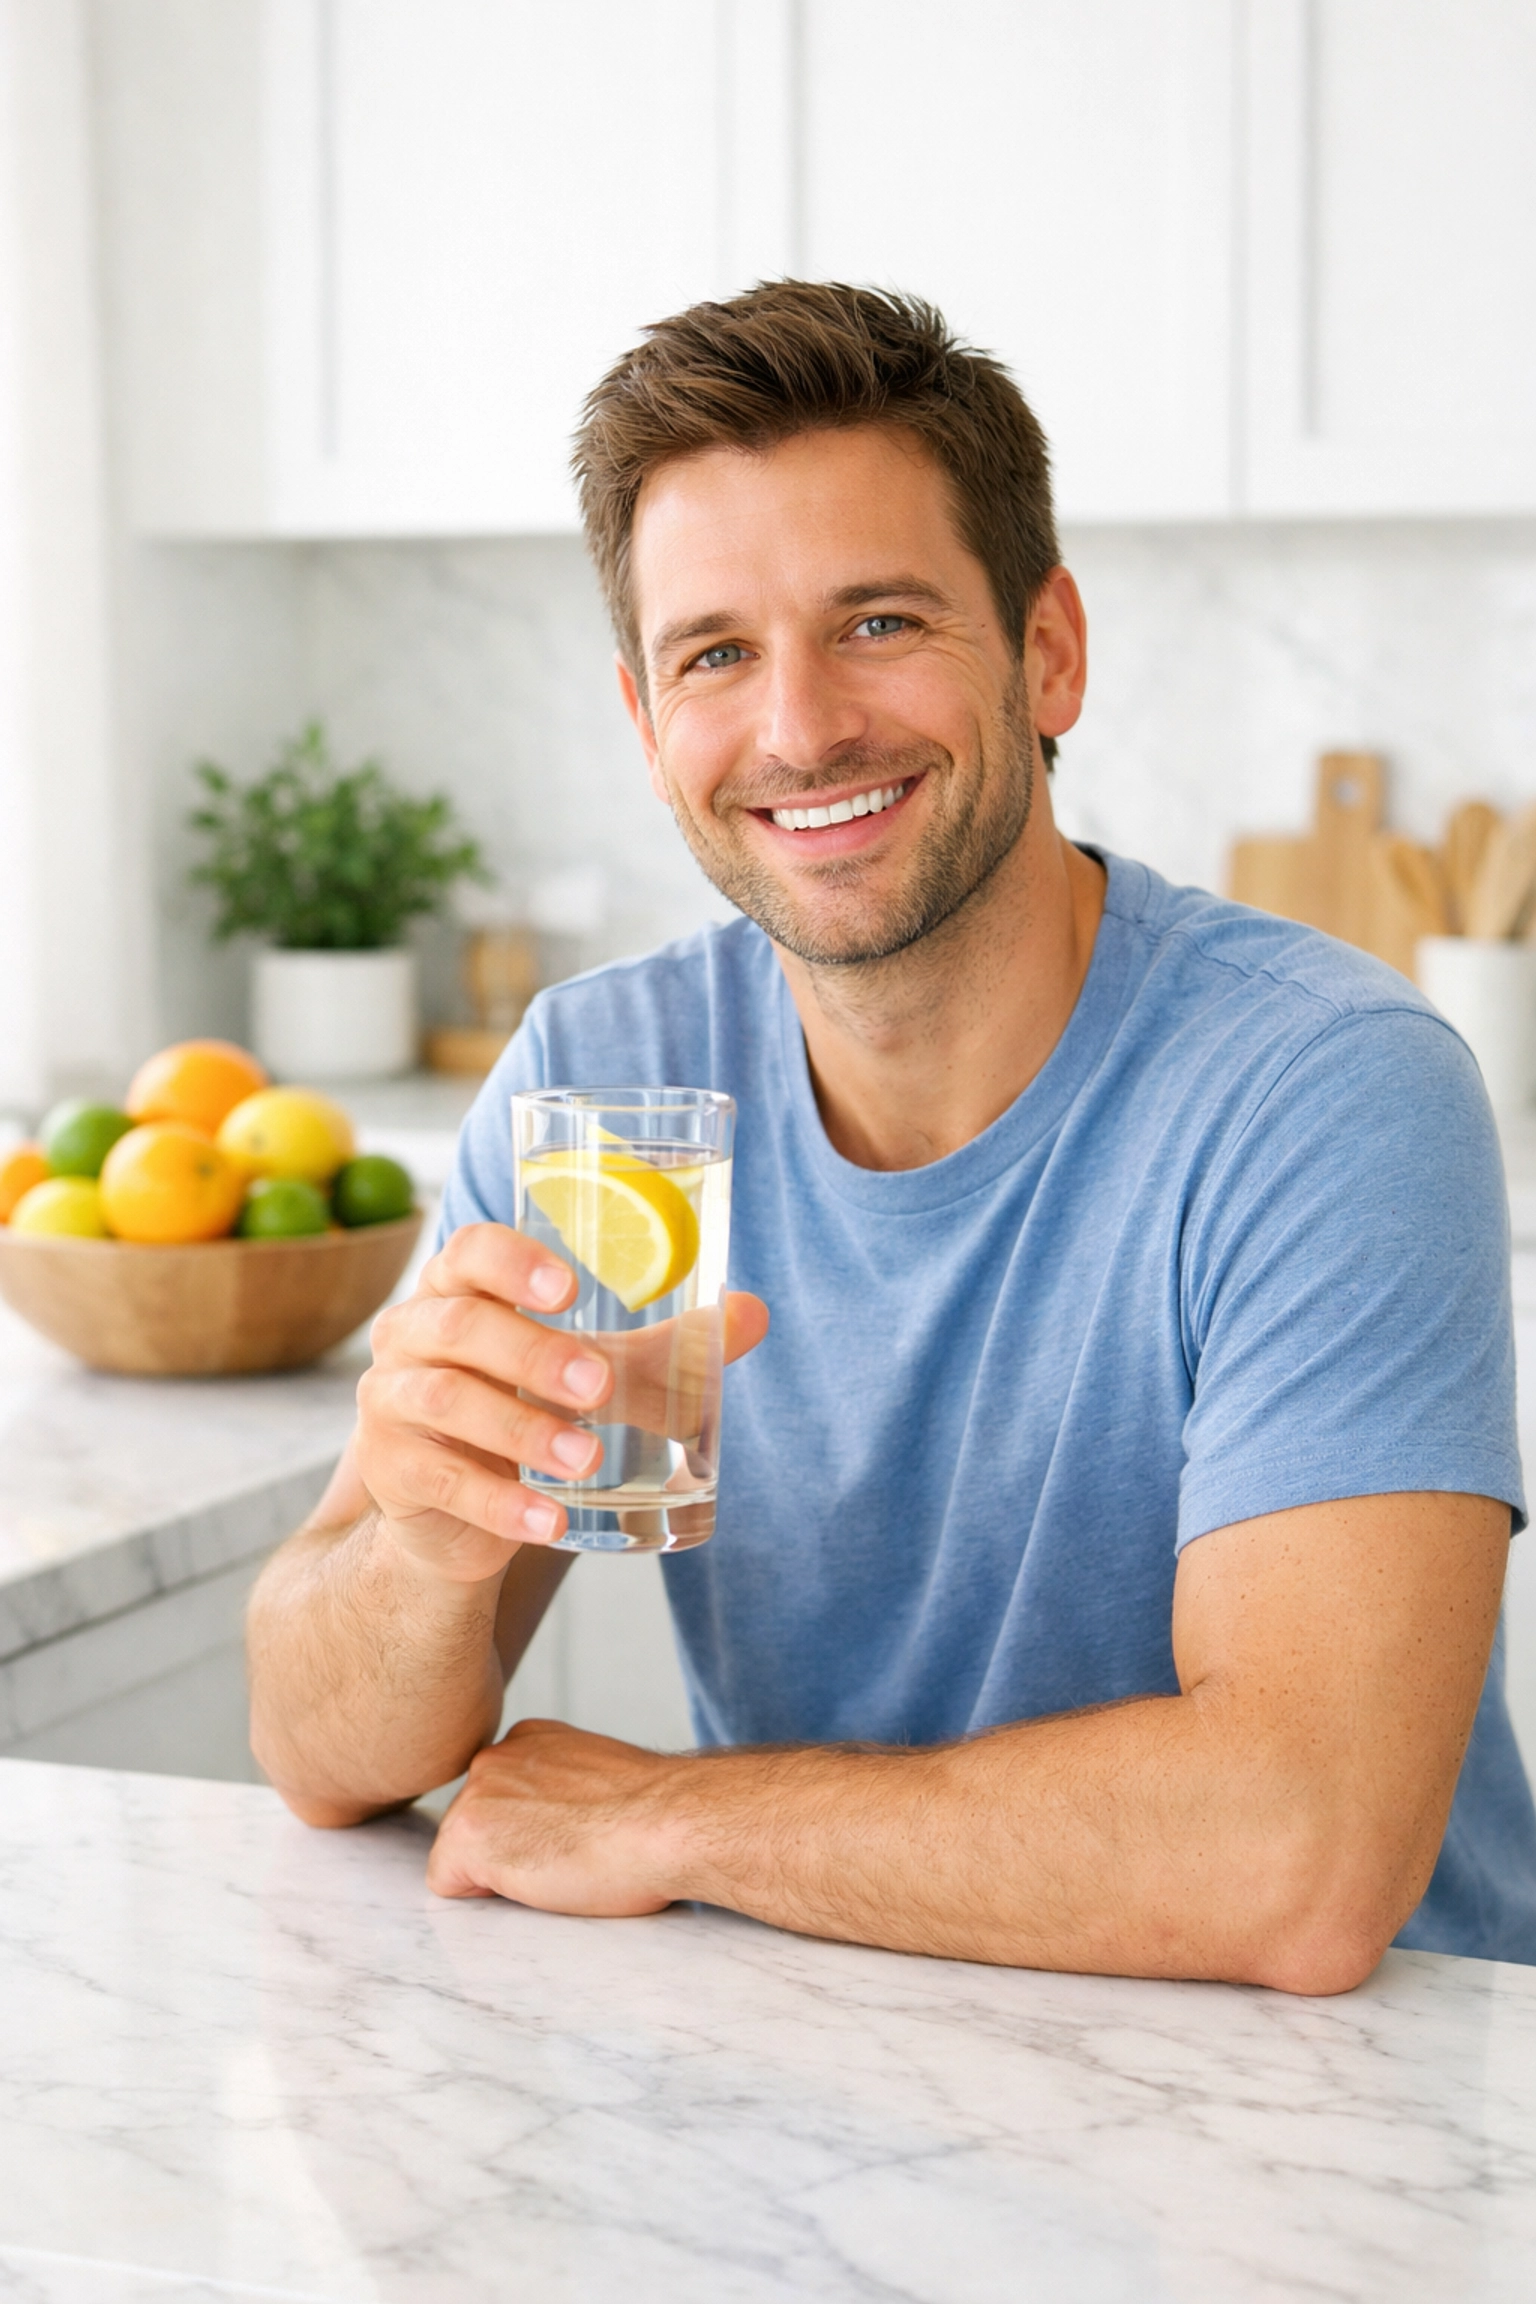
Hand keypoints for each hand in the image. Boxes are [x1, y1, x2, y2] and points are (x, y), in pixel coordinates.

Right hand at [356, 1221, 767, 1583]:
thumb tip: (752, 1313)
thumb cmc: (526, 1413)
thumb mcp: (594, 1377)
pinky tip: (547, 1522)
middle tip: (599, 1387)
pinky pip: (440, 1481)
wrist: (459, 1515)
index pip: (467, 1252)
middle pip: (459, 1326)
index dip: (511, 1261)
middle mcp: (411, 1336)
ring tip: (585, 1461)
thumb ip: (665, 1349)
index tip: (570, 1288)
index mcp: (458, 1292)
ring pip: (443, 1401)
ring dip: (521, 1431)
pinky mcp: (390, 1470)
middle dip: (532, 1354)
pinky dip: (499, 1504)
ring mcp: (390, 1403)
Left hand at [427, 1718, 679, 1913]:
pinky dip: (484, 1896)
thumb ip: (560, 1787)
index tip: (576, 1835)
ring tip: (561, 1864)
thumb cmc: (653, 1815)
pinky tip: (536, 1880)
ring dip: (502, 1872)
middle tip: (571, 1854)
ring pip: (463, 1855)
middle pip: (478, 1827)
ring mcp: (476, 1793)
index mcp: (529, 1739)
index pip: (502, 1801)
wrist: (668, 1821)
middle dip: (511, 1850)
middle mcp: (494, 1756)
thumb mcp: (596, 1780)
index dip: (533, 1833)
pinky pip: (447, 1883)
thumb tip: (557, 1822)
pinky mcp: (466, 1834)